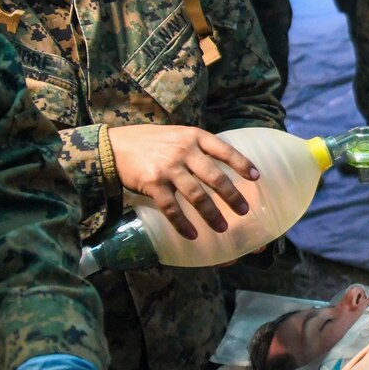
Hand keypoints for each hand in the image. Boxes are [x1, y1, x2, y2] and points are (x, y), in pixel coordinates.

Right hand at [108, 124, 259, 238]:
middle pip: (215, 177)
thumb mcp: (176, 135)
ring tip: (222, 227)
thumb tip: (220, 166)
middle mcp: (184, 151)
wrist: (112, 146)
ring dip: (212, 214)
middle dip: (232, 197)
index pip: (225, 150)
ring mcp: (168, 168)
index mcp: (193, 136)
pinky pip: (172, 208)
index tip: (256, 177)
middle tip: (244, 211)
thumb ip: (196, 147)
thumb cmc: (148, 141)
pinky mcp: (153, 184)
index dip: (242, 164)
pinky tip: (193, 234)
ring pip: (197, 196)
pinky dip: (183, 223)